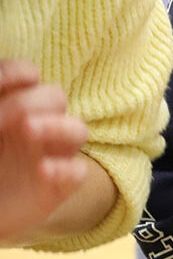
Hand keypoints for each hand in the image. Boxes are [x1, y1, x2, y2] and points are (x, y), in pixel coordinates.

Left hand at [0, 60, 88, 245]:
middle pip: (55, 97)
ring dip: (56, 127)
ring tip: (27, 131)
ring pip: (78, 129)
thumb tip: (20, 116)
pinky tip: (42, 171)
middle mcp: (36, 125)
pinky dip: (65, 169)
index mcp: (13, 105)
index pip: (27, 75)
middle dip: (29, 102)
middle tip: (2, 121)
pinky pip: (79, 171)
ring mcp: (50, 155)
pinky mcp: (61, 185)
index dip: (16, 73)